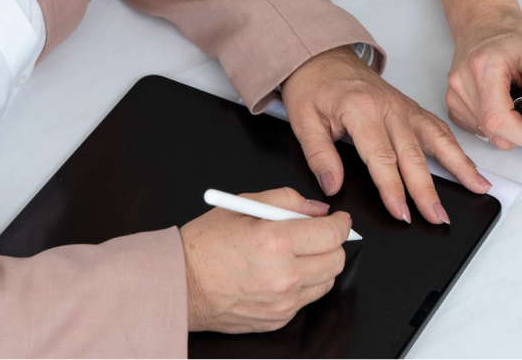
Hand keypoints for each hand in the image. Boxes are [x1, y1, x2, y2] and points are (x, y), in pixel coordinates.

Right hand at [181, 187, 351, 332]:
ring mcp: (282, 302)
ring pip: (326, 282)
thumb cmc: (205, 244)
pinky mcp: (277, 320)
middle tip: (319, 234)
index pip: (332, 234)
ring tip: (296, 254)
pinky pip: (305, 300)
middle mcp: (284, 276)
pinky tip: (280, 273)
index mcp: (276, 242)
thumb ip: (287, 200)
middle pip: (337, 260)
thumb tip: (318, 209)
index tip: (338, 219)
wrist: (180, 285)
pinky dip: (302, 285)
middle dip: (333, 243)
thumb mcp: (244, 204)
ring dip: (320, 265)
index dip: (341, 223)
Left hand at [280, 46, 492, 225]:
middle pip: (414, 154)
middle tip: (438, 217)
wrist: (323, 55)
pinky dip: (456, 148)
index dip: (393, 189)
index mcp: (361, 109)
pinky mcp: (410, 107)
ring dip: (459, 165)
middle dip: (428, 190)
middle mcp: (389, 107)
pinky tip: (468, 165)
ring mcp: (403, 106)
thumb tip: (333, 186)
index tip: (401, 213)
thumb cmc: (314, 85)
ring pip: (437, 138)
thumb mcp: (303, 121)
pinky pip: (437, 128)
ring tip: (479, 188)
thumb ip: (319, 156)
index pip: (382, 157)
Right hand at [446, 6, 521, 150]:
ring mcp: (454, 94)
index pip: (498, 119)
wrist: (484, 24)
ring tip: (517, 102)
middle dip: (520, 132)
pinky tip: (502, 104)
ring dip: (508, 128)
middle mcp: (462, 82)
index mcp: (484, 67)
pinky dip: (495, 126)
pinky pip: (478, 129)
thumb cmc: (510, 35)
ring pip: (487, 133)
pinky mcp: (452, 104)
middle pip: (493, 131)